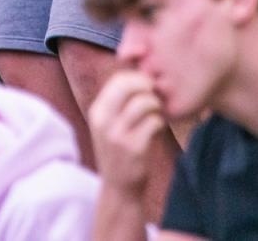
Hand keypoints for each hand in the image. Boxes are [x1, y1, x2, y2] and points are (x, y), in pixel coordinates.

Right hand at [87, 70, 165, 196]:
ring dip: (156, 105)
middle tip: (155, 95)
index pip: (117, 79)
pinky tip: (158, 127)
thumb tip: (138, 71)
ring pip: (144, 102)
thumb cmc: (118, 149)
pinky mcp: (133, 148)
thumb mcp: (109, 123)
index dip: (137, 77)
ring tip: (157, 112)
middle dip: (147, 86)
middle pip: (128, 85)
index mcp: (97, 111)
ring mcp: (117, 136)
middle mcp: (103, 121)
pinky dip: (160, 122)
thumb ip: (118, 101)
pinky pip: (154, 122)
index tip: (147, 86)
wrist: (119, 187)